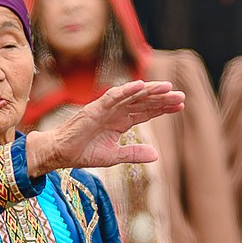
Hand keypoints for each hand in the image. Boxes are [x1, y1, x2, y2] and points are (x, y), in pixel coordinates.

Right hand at [26, 80, 185, 175]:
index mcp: (121, 121)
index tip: (180, 105)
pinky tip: (141, 86)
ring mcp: (106, 108)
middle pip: (143, 101)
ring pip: (132, 96)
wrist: (60, 153)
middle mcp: (116, 111)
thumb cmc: (83, 153)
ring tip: (167, 88)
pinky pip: (113, 96)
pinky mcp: (95, 108)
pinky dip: (127, 90)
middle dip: (162, 98)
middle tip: (181, 96)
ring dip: (149, 91)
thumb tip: (156, 155)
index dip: (163, 107)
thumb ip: (134, 154)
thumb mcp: (114, 156)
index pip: (146, 111)